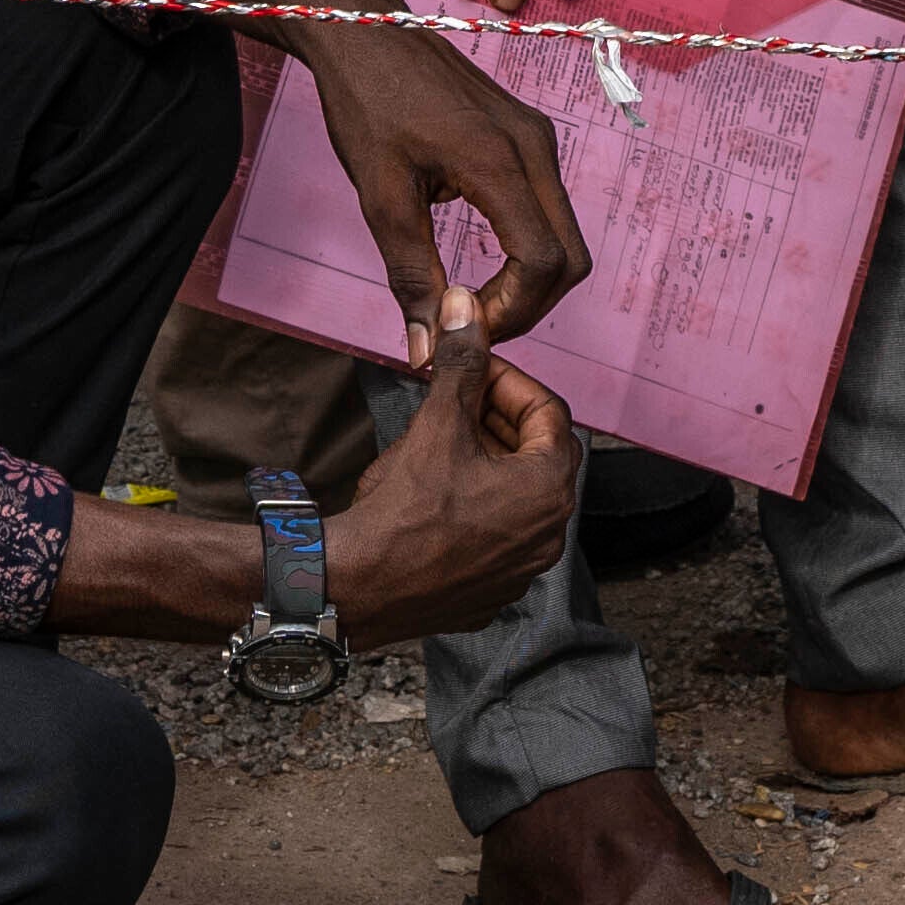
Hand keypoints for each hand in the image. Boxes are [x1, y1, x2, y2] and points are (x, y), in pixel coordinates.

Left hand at [276, 0, 592, 346]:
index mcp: (500, 159)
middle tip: (472, 327)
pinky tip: (479, 259)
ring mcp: (537, 136)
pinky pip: (548, 207)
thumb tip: (425, 349)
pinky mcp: (528, 134)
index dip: (512, 311)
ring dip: (529, 279)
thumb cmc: (366, 106)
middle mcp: (534, 146)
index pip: (543, 261)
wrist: (365, 34)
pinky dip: (527, 247)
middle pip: (570, 257)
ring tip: (471, 299)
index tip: (463, 328)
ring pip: (564, 235)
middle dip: (529, 305)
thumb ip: (410, 276)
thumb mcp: (380, 197)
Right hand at [324, 329, 580, 643]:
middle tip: (459, 401)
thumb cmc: (401, 513)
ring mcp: (522, 570)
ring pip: (518, 497)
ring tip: (444, 441)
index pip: (548, 413)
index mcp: (548, 491)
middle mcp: (549, 535)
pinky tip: (439, 493)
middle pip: (538, 455)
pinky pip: (498, 536)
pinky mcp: (492, 593)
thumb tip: (466, 311)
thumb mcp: (437, 425)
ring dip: (490, 461)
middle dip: (499, 419)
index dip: (509, 381)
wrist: (356, 588)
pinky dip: (479, 507)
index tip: (475, 370)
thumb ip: (461, 365)